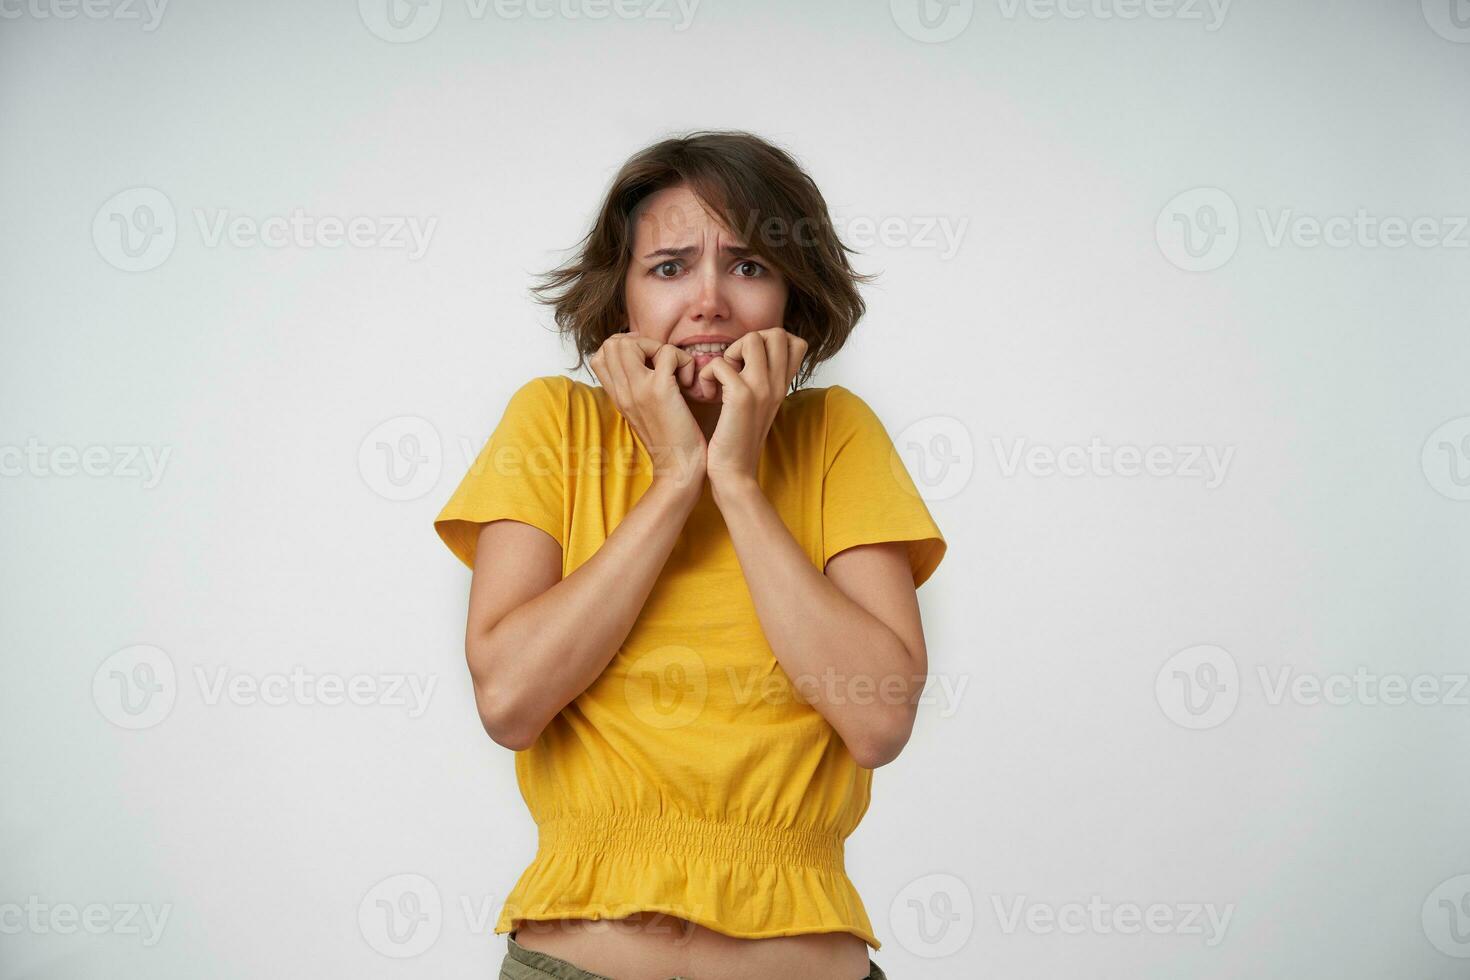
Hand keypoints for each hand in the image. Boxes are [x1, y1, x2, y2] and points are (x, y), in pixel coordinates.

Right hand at [589, 333, 705, 492]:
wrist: (679, 468)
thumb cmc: (670, 439)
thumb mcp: (643, 412)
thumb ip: (637, 388)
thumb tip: (648, 363)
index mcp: (617, 395)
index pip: (601, 353)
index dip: (626, 347)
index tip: (649, 361)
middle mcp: (622, 390)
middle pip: (614, 342)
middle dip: (643, 343)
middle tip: (663, 364)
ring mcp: (638, 389)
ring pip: (633, 342)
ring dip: (661, 348)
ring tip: (675, 372)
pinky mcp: (660, 391)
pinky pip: (668, 353)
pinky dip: (685, 361)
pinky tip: (688, 384)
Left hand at [693, 326, 806, 492]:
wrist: (734, 474)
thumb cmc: (737, 442)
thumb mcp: (759, 408)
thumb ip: (760, 383)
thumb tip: (747, 359)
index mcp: (782, 387)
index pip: (796, 342)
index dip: (770, 341)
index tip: (748, 364)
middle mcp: (777, 384)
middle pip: (777, 332)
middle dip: (748, 341)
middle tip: (733, 368)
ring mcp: (762, 389)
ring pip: (752, 339)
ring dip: (729, 353)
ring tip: (721, 379)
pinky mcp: (741, 397)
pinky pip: (720, 363)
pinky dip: (706, 375)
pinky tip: (707, 395)